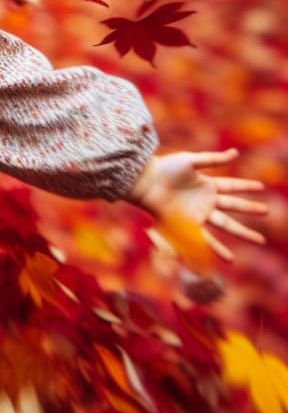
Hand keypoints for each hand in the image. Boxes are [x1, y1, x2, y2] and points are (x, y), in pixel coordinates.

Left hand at [128, 147, 268, 262]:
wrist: (146, 183)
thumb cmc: (165, 168)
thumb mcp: (191, 161)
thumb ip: (213, 159)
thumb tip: (235, 153)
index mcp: (206, 184)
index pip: (231, 186)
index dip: (246, 186)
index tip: (261, 186)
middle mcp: (205, 201)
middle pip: (233, 206)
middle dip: (250, 209)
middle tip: (267, 211)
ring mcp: (198, 214)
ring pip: (226, 225)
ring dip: (243, 233)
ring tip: (259, 240)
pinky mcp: (188, 225)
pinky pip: (206, 240)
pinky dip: (218, 249)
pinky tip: (230, 259)